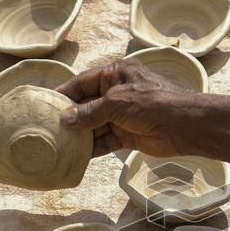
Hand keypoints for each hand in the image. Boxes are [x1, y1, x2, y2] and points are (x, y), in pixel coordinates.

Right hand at [56, 59, 193, 157]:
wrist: (184, 126)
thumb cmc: (152, 103)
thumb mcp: (116, 102)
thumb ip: (90, 111)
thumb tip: (65, 119)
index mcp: (115, 74)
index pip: (83, 82)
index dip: (64, 93)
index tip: (45, 104)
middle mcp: (117, 93)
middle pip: (87, 104)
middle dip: (70, 117)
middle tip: (46, 128)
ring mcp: (122, 115)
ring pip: (94, 125)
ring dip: (79, 135)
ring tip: (57, 143)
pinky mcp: (128, 135)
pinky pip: (105, 141)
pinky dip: (92, 148)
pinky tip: (76, 156)